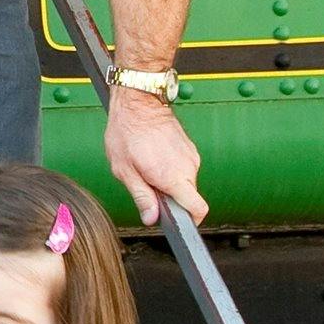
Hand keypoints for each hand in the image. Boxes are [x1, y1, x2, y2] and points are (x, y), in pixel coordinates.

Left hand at [105, 90, 206, 226]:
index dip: (189, 220)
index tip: (176, 221)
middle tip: (146, 184)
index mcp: (174, 177)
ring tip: (146, 166)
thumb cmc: (128, 132)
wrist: (139, 101)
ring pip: (184, 182)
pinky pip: (183, 168)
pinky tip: (153, 156)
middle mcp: (188, 168)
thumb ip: (142, 197)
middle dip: (170, 198)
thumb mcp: (125, 170)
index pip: (198, 209)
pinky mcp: (189, 148)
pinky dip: (170, 169)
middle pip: (188, 197)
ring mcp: (191, 156)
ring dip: (168, 182)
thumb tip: (152, 218)